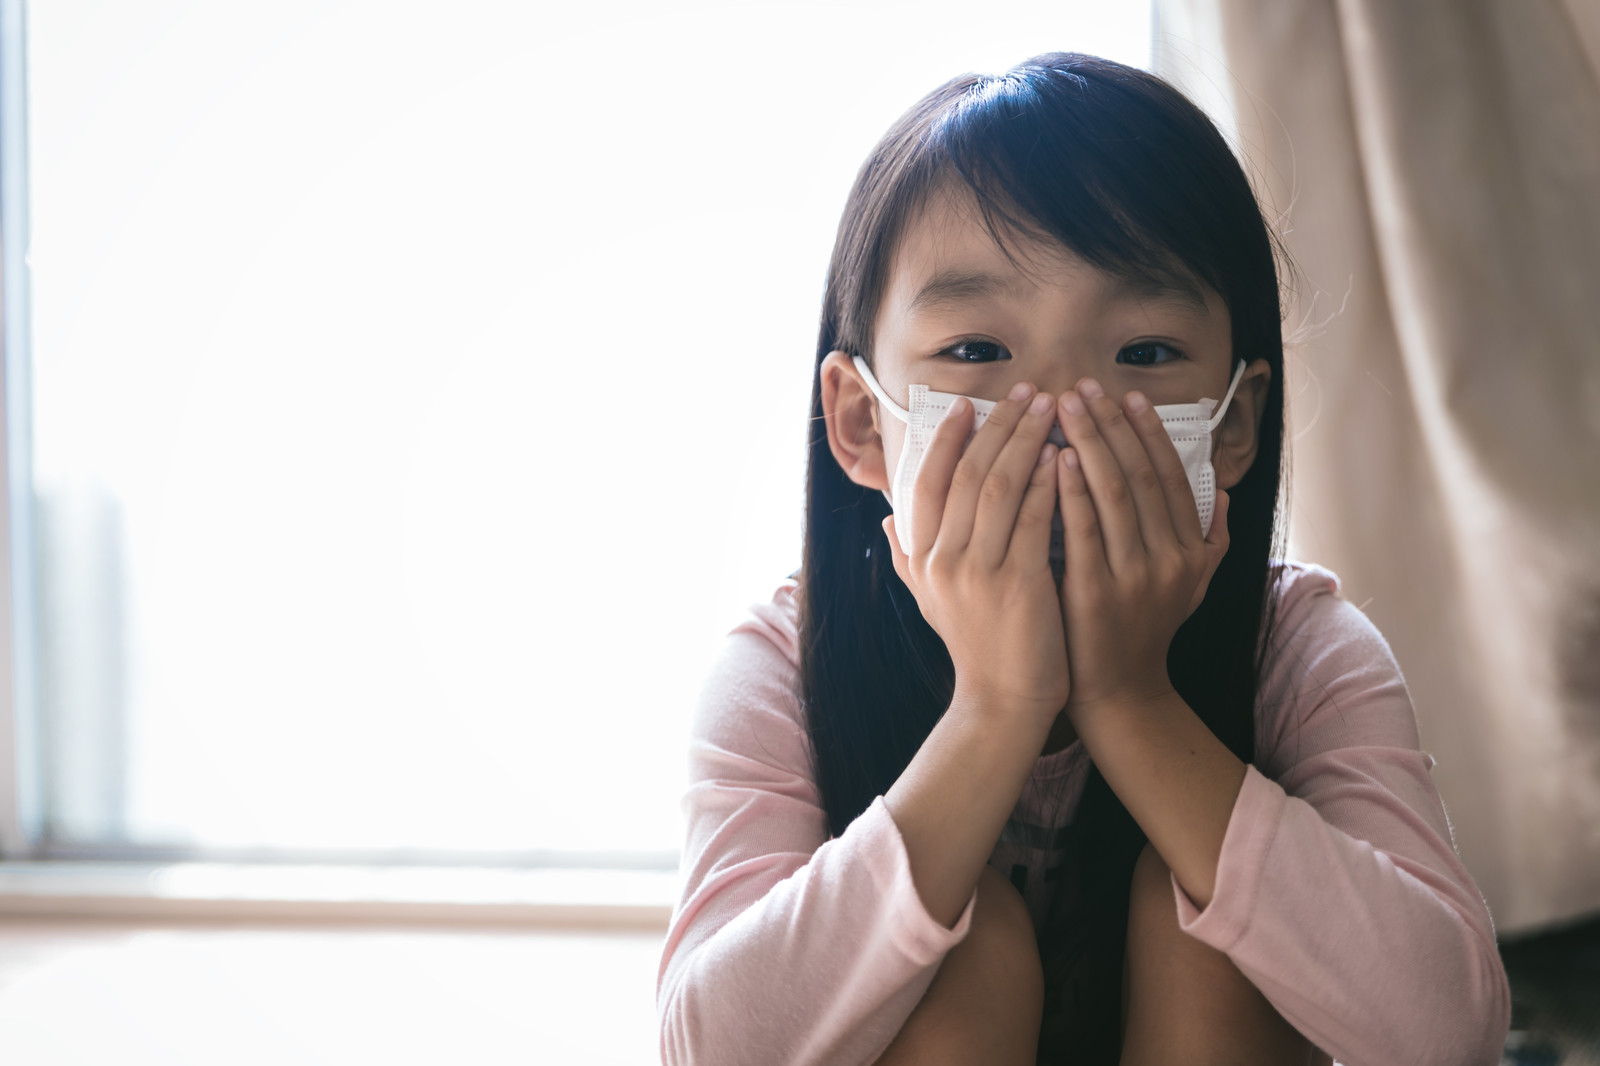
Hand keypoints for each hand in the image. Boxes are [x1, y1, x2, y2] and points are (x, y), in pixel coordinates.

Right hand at [880, 382, 1070, 724]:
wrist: (1003, 702)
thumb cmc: (976, 647)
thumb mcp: (930, 601)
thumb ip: (909, 558)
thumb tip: (888, 521)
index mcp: (922, 557)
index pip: (928, 482)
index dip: (948, 439)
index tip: (971, 406)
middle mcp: (941, 560)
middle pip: (966, 473)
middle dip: (998, 426)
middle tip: (1026, 390)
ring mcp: (976, 572)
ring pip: (998, 487)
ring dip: (1026, 441)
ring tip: (1051, 408)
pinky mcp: (1017, 584)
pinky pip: (1031, 519)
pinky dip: (1047, 483)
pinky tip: (1064, 456)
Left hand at [1053, 378, 1230, 715]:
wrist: (1119, 693)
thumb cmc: (1144, 631)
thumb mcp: (1191, 587)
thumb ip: (1210, 541)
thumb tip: (1223, 493)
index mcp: (1192, 551)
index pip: (1173, 477)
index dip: (1150, 434)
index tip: (1127, 397)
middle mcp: (1172, 560)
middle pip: (1142, 477)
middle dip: (1112, 426)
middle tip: (1084, 387)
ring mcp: (1137, 577)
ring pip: (1115, 495)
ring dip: (1090, 444)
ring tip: (1065, 406)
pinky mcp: (1098, 593)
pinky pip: (1085, 530)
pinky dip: (1071, 490)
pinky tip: (1055, 458)